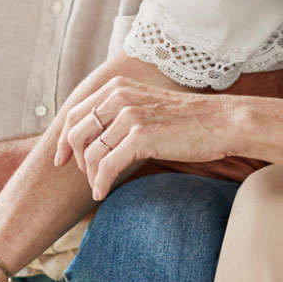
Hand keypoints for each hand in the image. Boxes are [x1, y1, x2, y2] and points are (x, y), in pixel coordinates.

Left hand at [53, 76, 239, 199]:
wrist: (222, 122)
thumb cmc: (188, 120)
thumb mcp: (147, 106)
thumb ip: (121, 113)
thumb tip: (98, 137)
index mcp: (118, 87)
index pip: (76, 113)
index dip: (63, 139)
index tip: (60, 159)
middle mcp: (119, 97)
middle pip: (76, 133)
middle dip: (74, 159)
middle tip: (86, 177)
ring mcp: (129, 116)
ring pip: (89, 153)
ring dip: (90, 176)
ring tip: (98, 187)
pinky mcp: (140, 137)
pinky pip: (105, 166)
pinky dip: (99, 183)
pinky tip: (102, 193)